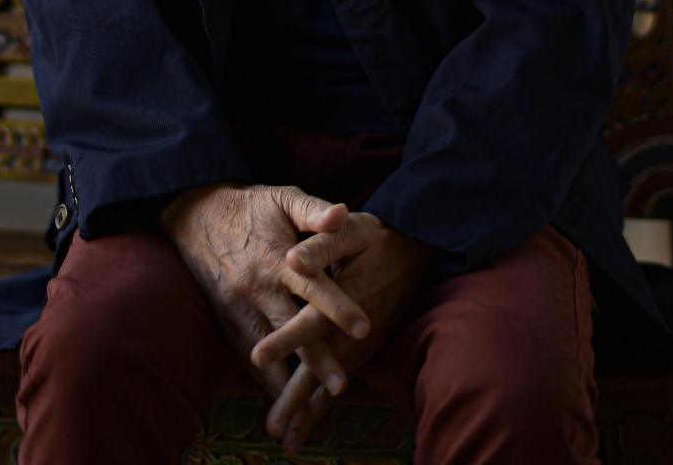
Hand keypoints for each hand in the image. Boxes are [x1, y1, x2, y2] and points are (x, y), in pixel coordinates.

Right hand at [159, 182, 369, 398]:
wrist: (195, 214)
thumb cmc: (250, 205)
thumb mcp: (282, 196)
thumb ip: (314, 209)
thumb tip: (345, 213)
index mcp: (278, 258)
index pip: (314, 287)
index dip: (339, 308)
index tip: (364, 328)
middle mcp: (259, 286)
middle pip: (293, 328)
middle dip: (317, 359)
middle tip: (341, 385)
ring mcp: (239, 305)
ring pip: (268, 348)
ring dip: (288, 377)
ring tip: (308, 407)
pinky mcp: (225, 317)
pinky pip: (246, 351)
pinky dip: (263, 375)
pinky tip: (280, 396)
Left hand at [251, 212, 433, 451]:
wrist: (416, 251)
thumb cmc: (377, 239)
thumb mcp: (351, 230)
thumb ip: (321, 244)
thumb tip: (292, 258)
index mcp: (344, 298)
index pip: (309, 323)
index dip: (284, 340)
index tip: (256, 356)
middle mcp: (353, 330)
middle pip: (319, 366)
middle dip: (295, 397)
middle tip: (272, 426)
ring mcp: (361, 344)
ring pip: (330, 382)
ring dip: (308, 411)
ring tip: (286, 440)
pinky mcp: (363, 350)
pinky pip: (341, 380)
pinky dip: (323, 406)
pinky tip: (306, 427)